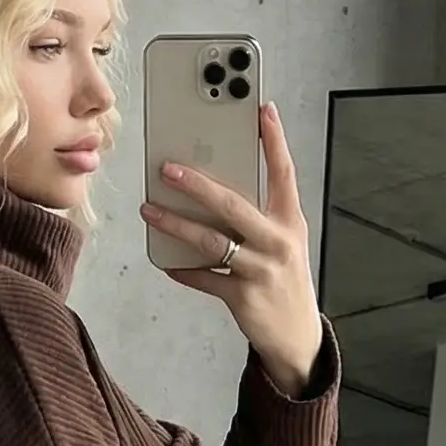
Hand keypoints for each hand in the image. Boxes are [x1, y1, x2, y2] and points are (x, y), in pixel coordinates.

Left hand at [140, 102, 323, 388]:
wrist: (296, 335)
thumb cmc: (283, 279)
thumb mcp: (282, 242)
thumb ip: (257, 215)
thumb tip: (212, 189)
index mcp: (289, 221)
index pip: (283, 173)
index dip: (274, 140)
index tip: (262, 109)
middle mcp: (278, 242)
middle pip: (233, 204)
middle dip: (197, 184)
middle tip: (167, 168)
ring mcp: (261, 270)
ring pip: (211, 241)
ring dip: (175, 224)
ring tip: (149, 210)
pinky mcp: (244, 297)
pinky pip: (205, 278)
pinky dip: (184, 271)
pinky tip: (167, 263)